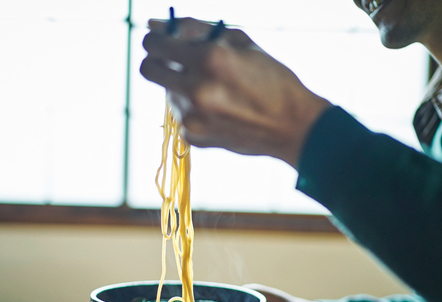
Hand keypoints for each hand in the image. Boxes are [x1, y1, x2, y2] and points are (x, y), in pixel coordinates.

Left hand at [140, 18, 331, 168]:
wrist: (293, 126)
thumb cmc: (271, 78)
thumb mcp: (239, 42)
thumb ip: (195, 30)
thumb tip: (155, 24)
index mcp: (207, 59)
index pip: (155, 44)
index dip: (156, 39)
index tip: (162, 40)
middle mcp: (195, 89)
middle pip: (148, 70)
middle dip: (158, 61)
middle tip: (174, 61)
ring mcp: (192, 117)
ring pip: (167, 93)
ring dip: (181, 87)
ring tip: (216, 91)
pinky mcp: (194, 137)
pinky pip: (181, 115)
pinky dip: (193, 109)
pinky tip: (220, 111)